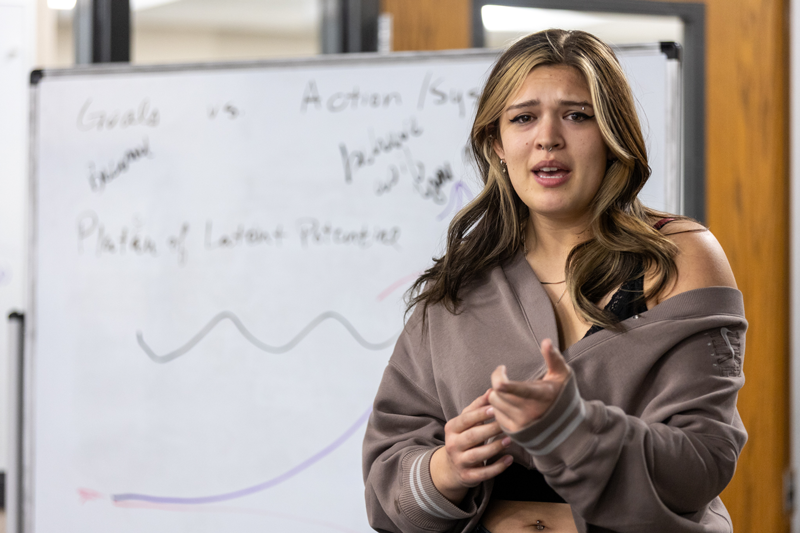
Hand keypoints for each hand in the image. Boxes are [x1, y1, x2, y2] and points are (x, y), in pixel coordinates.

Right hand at [430, 389, 513, 503]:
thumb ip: (478, 406)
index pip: (465, 420)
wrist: (452, 467)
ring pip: (477, 455)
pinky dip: (497, 467)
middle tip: (507, 424)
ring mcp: (459, 462)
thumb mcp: (466, 422)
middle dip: (490, 430)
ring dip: (494, 448)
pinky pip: (483, 473)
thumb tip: (492, 390)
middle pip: (472, 436)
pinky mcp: (467, 477)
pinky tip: (509, 459)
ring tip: (510, 440)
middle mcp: (452, 445)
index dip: (480, 414)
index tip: (495, 408)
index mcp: (451, 428)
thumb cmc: (464, 437)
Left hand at [488, 338, 570, 432]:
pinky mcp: (514, 432)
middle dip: (498, 383)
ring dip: (497, 396)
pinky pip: (495, 416)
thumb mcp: (562, 375)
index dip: (500, 379)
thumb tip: (546, 341)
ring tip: (509, 393)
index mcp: (540, 395)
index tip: (501, 371)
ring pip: (493, 405)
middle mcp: (529, 412)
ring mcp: (521, 424)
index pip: (513, 388)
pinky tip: (510, 406)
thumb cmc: (562, 395)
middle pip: (497, 394)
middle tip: (505, 379)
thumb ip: (553, 358)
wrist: (567, 427)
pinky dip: (499, 408)